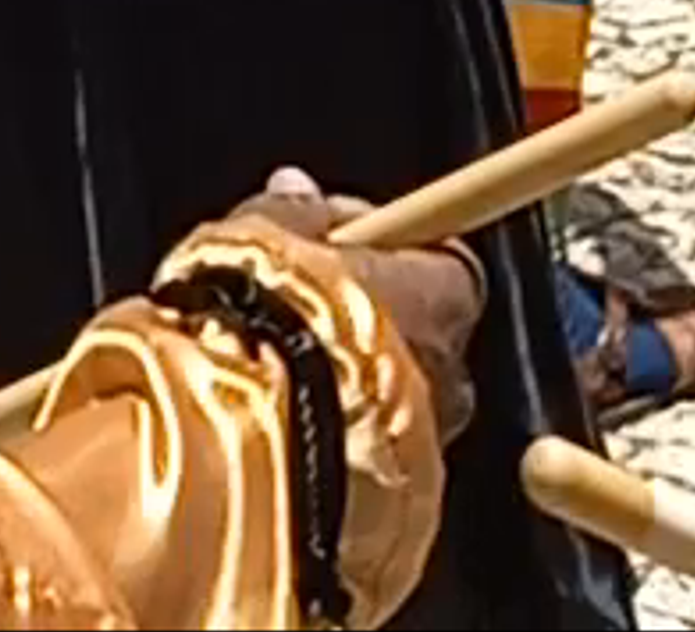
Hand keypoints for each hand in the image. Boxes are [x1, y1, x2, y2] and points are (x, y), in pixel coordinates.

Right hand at [244, 175, 478, 452]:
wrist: (244, 445)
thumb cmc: (264, 333)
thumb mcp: (263, 239)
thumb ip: (294, 214)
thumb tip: (298, 188)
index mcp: (436, 294)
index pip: (447, 259)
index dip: (396, 248)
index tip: (345, 243)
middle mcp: (451, 371)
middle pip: (428, 335)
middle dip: (377, 326)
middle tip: (307, 316)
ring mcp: (430, 446)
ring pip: (406, 403)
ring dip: (361, 391)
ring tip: (289, 382)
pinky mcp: (398, 506)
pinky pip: (383, 459)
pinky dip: (351, 446)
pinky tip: (294, 433)